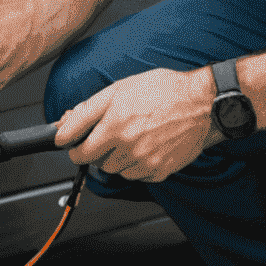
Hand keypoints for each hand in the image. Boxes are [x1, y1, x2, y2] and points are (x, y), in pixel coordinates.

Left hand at [54, 67, 216, 181]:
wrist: (201, 104)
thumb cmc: (162, 91)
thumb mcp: (118, 90)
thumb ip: (87, 110)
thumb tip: (64, 124)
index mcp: (114, 125)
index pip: (79, 150)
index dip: (71, 146)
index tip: (72, 144)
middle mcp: (128, 147)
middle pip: (95, 162)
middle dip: (95, 150)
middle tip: (106, 134)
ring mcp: (145, 162)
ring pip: (115, 170)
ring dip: (114, 158)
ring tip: (128, 138)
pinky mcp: (159, 171)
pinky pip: (135, 176)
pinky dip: (134, 166)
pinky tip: (143, 147)